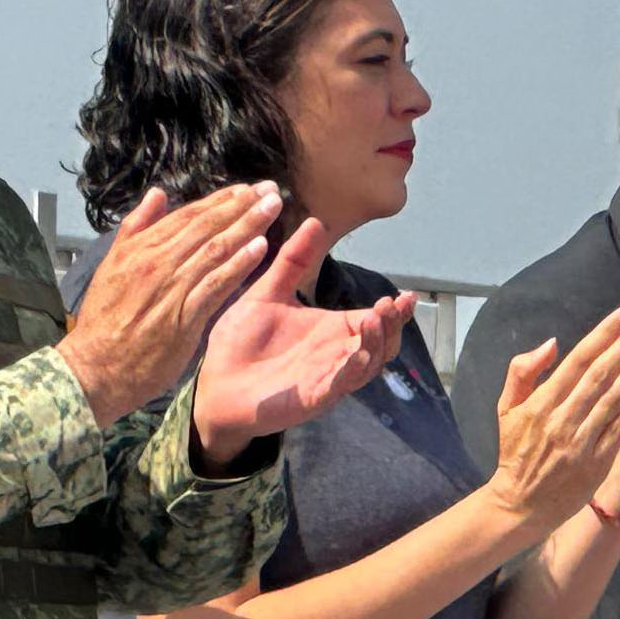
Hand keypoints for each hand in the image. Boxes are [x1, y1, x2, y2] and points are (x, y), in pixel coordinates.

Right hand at [56, 183, 282, 427]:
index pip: (187, 216)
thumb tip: (157, 195)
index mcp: (141, 248)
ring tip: (273, 208)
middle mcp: (157, 262)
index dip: (219, 200)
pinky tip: (260, 248)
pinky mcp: (183, 316)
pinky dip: (238, 265)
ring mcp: (171, 288)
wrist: (96, 366)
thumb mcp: (113, 264)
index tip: (247, 189)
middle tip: (271, 190)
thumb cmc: (105, 320)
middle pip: (206, 226)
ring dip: (247, 226)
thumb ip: (136, 228)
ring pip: (215, 249)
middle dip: (241, 206)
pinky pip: (215, 284)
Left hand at [191, 216, 416, 464]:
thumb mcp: (268, 293)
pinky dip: (352, 371)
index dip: (394, 311)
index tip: (405, 294)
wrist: (214, 383)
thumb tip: (316, 220)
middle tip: (392, 306)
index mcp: (331, 330)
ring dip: (376, 345)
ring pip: (367, 365)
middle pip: (381, 343)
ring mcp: (328, 377)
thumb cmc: (241, 342)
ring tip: (374, 321)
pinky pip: (340, 386)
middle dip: (393, 326)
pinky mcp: (312, 397)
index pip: (374, 320)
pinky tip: (357, 355)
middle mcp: (336, 354)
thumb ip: (293, 261)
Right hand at [484, 303, 619, 525]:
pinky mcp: (598, 463)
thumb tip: (553, 344)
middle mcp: (563, 420)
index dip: (604, 334)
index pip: (578, 360)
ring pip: (614, 399)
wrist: (521, 504)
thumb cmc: (515, 452)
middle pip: (600, 374)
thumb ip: (523, 371)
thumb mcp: (506, 408)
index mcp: (541, 404)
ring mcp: (582, 443)